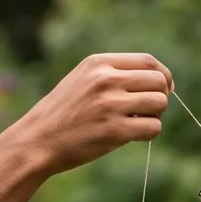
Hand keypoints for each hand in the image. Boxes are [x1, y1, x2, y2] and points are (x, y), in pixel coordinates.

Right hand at [14, 53, 173, 175]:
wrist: (36, 140)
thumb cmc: (64, 114)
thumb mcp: (83, 80)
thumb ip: (114, 75)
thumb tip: (160, 81)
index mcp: (98, 63)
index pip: (148, 61)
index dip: (163, 76)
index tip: (164, 89)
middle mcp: (106, 79)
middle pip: (159, 81)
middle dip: (160, 97)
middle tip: (146, 111)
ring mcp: (111, 105)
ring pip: (160, 103)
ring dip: (155, 116)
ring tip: (136, 123)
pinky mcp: (115, 130)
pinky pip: (154, 128)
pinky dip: (149, 133)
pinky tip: (131, 136)